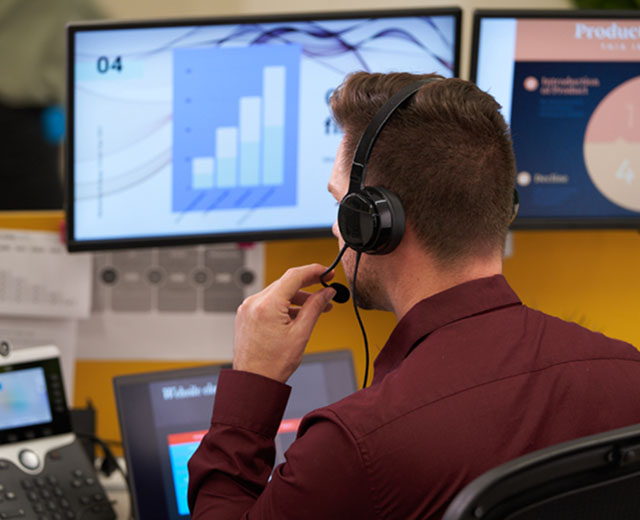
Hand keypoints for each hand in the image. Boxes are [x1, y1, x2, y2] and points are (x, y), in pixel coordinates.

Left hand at [232, 264, 335, 382]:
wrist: (253, 381)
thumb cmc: (273, 364)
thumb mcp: (301, 334)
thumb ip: (315, 308)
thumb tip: (326, 293)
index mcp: (267, 305)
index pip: (294, 276)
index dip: (314, 271)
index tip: (327, 272)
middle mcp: (254, 302)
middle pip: (286, 283)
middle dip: (308, 286)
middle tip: (326, 290)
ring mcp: (248, 308)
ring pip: (278, 292)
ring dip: (297, 297)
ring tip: (316, 307)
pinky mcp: (246, 315)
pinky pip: (268, 301)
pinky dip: (284, 304)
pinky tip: (298, 314)